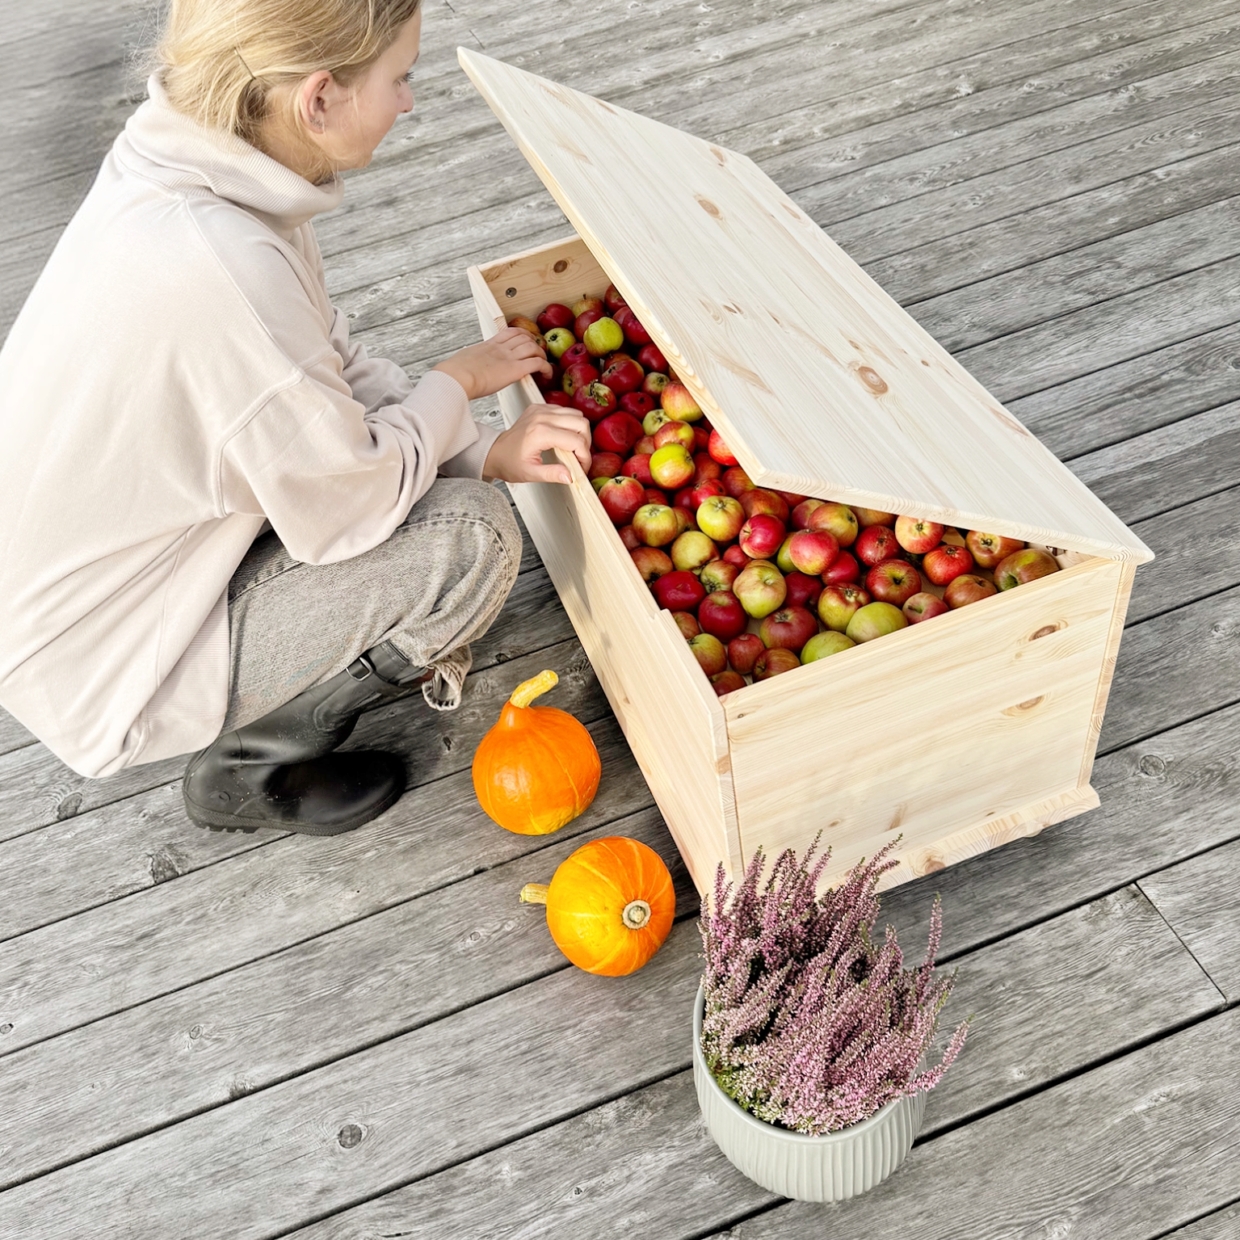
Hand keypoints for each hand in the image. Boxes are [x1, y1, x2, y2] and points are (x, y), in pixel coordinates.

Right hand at [433, 327, 551, 399]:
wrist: (455, 377)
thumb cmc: (454, 374)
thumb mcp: (462, 362)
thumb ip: (469, 363)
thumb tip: (462, 369)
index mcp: (488, 345)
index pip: (509, 332)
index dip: (522, 335)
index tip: (526, 340)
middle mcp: (500, 349)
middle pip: (524, 337)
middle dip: (535, 344)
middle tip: (539, 353)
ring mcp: (508, 358)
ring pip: (533, 347)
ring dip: (542, 354)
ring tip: (544, 363)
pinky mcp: (515, 370)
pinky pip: (537, 364)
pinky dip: (546, 368)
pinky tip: (548, 374)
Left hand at [483, 402, 591, 484]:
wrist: (495, 451)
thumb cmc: (509, 463)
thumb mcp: (530, 474)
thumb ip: (552, 474)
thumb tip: (571, 477)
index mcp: (540, 433)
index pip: (576, 441)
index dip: (584, 456)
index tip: (581, 467)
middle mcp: (542, 417)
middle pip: (581, 423)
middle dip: (585, 442)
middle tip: (579, 457)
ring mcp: (541, 409)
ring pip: (576, 415)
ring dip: (579, 432)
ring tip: (572, 448)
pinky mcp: (540, 407)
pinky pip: (565, 411)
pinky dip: (570, 424)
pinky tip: (563, 437)